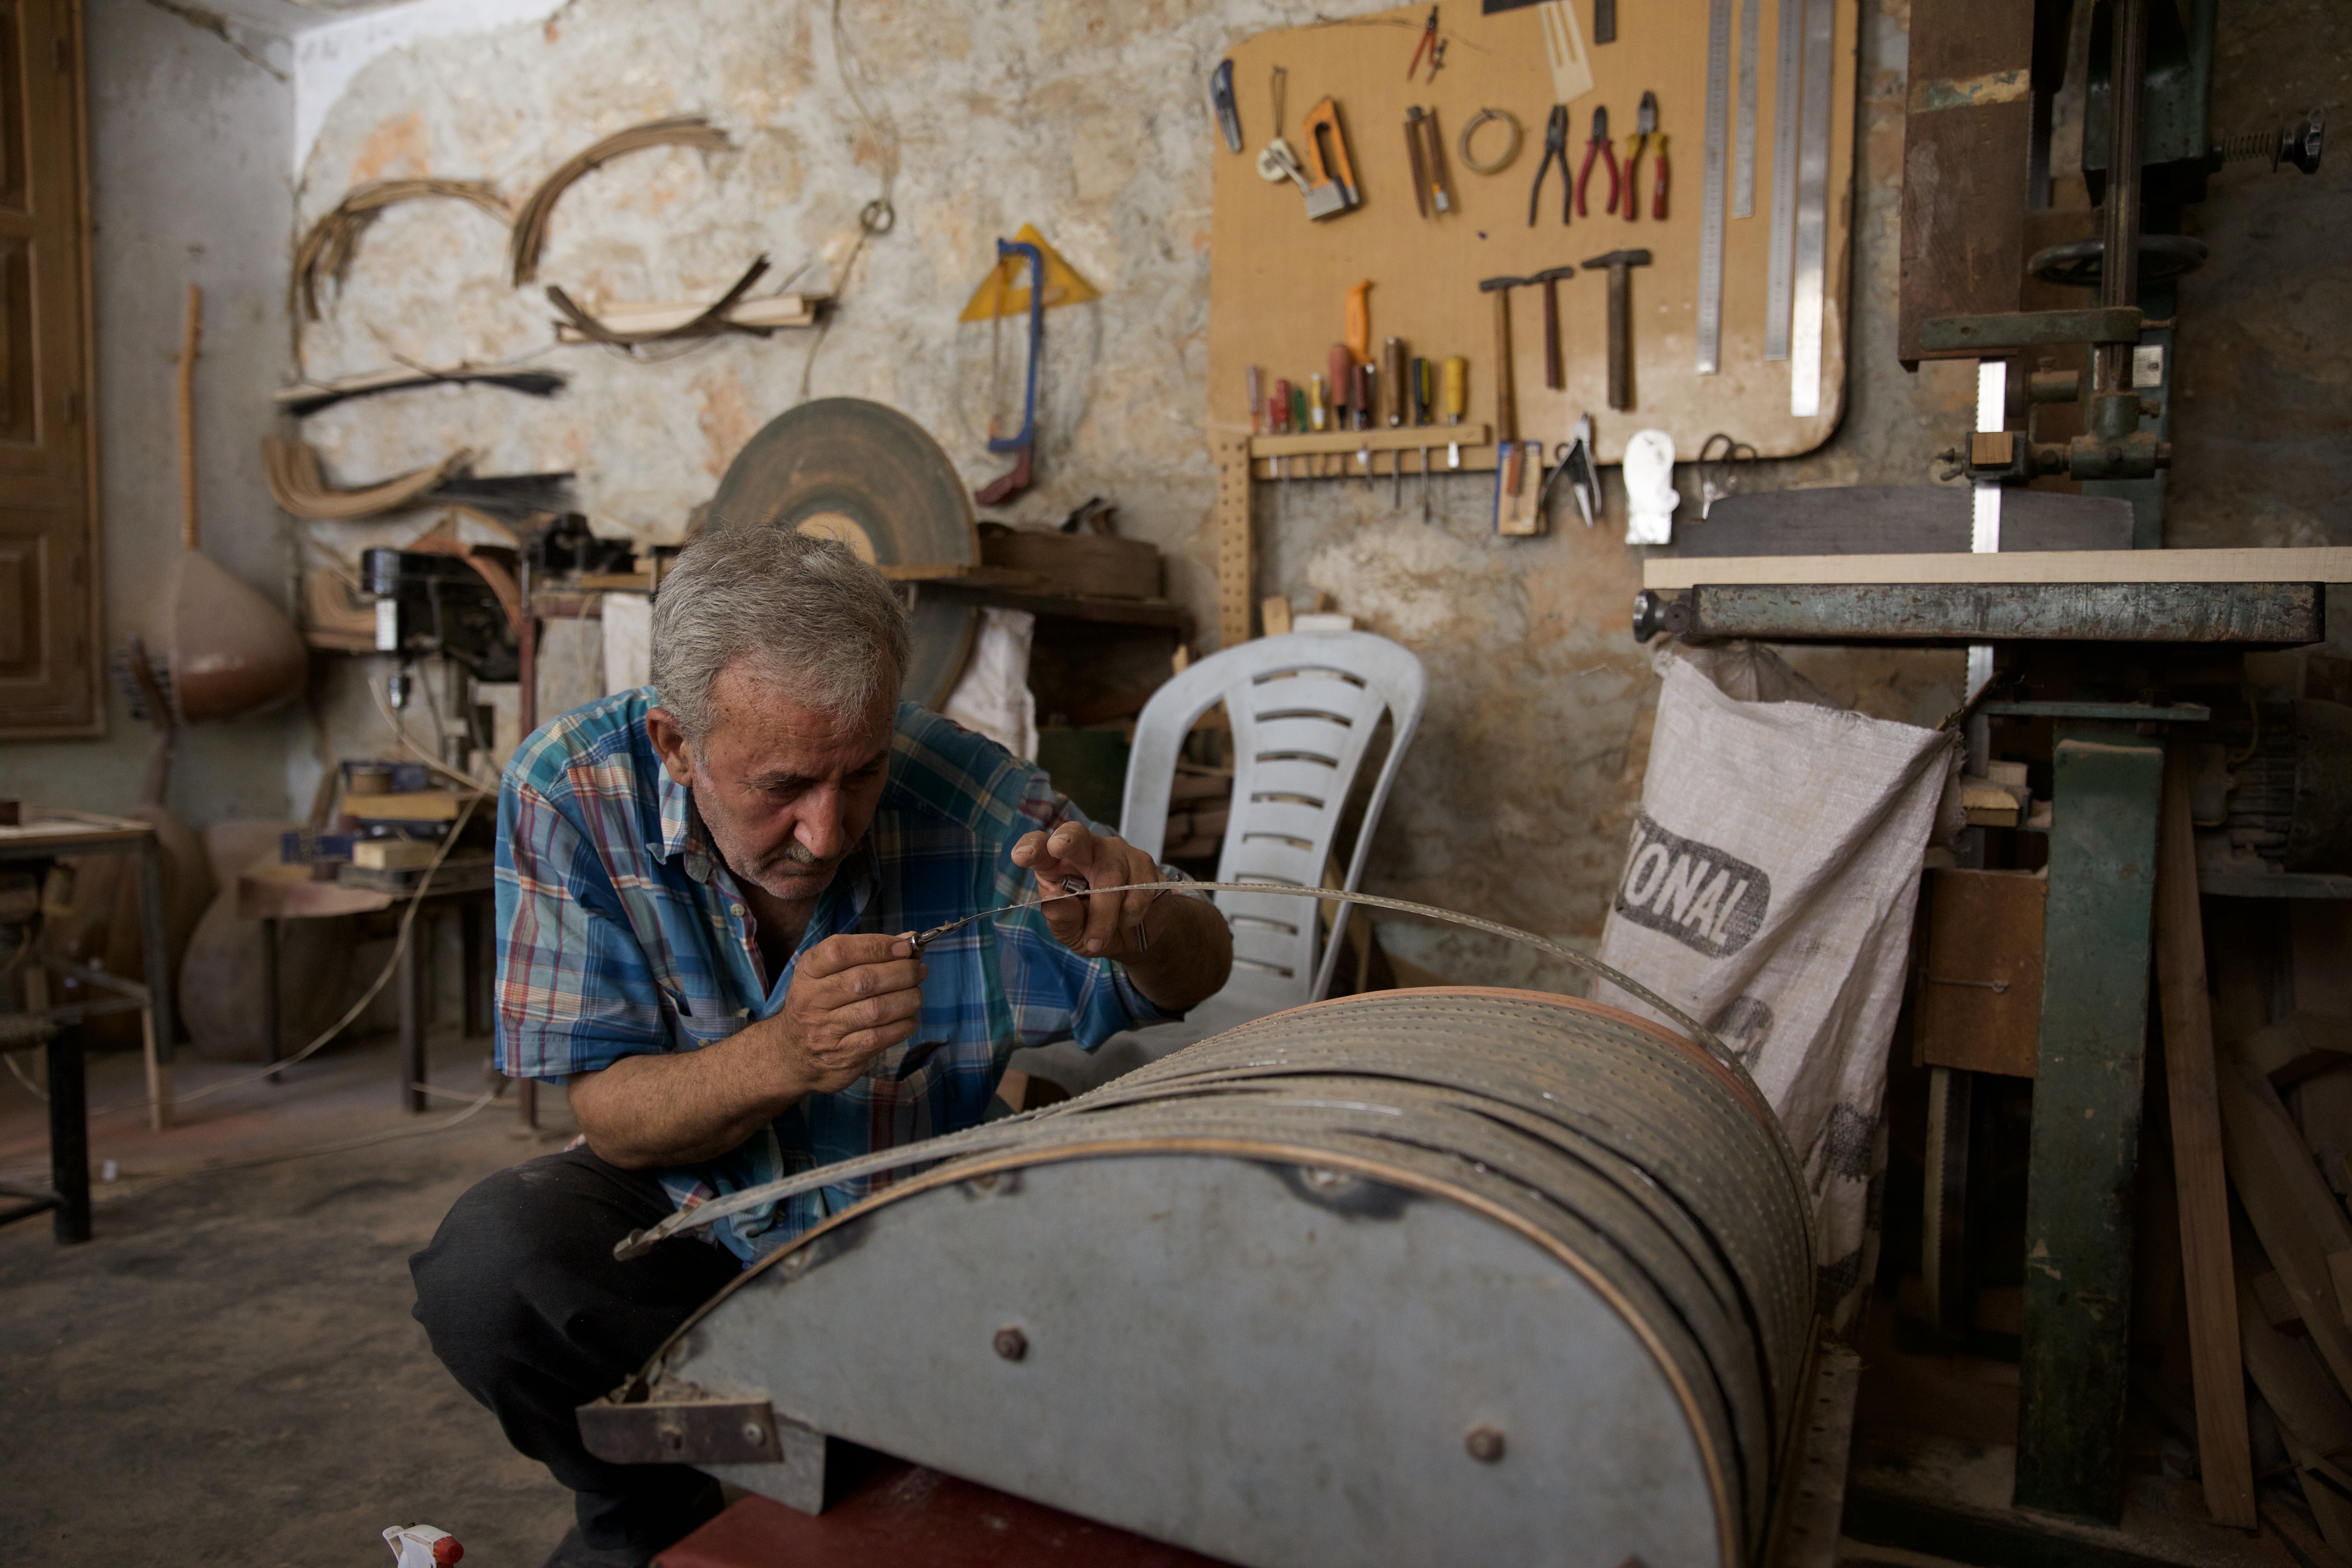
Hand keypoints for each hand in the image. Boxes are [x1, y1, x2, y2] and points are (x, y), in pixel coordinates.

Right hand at [772, 932, 927, 1094]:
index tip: (906, 947)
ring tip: (917, 994)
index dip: (878, 946)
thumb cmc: (821, 1004)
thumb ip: (867, 955)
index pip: (840, 951)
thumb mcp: (831, 974)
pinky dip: (903, 1025)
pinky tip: (910, 1019)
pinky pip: (880, 1037)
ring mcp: (825, 1030)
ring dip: (907, 999)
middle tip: (919, 970)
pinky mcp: (842, 1055)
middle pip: (864, 980)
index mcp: (808, 972)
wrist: (794, 1055)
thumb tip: (910, 941)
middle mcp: (812, 1000)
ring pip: (876, 1009)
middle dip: (901, 972)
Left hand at [1010, 819, 1167, 959]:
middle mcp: (1087, 850)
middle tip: (1057, 847)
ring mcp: (1120, 853)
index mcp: (1058, 863)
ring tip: (1101, 937)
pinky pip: (1139, 889)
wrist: (1136, 938)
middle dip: (1067, 840)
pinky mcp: (1147, 865)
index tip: (1022, 856)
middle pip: (1077, 835)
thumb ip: (1063, 920)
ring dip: (1107, 916)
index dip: (1032, 846)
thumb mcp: (1072, 932)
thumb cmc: (1092, 929)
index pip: (1041, 846)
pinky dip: (1131, 915)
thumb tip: (1054, 904)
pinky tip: (1128, 921)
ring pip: (1111, 877)